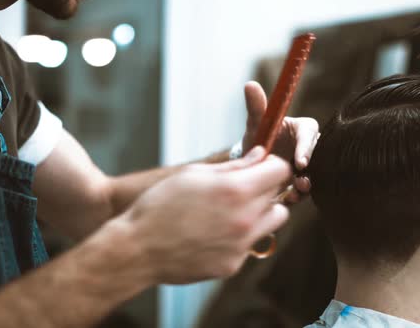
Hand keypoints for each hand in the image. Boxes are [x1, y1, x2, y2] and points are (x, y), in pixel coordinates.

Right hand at [122, 147, 290, 284]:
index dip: (272, 165)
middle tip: (244, 188)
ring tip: (234, 211)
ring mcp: (241, 245)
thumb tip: (260, 155)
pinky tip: (214, 233)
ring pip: (274, 221)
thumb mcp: (193, 174)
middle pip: (281, 196)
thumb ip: (234, 165)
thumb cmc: (160, 204)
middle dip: (267, 188)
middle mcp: (245, 218)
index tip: (261, 167)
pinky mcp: (234, 264)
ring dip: (262, 212)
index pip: (281, 171)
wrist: (137, 249)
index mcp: (236, 190)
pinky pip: (251, 244)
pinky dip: (240, 236)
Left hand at [241, 81, 318, 202]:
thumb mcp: (256, 122)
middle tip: (301, 180)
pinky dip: (298, 196)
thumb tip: (249, 85)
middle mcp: (310, 146)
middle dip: (311, 169)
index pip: (309, 134)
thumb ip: (256, 106)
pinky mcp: (302, 181)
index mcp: (303, 128)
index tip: (300, 162)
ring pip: (313, 175)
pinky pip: (304, 189)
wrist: (253, 158)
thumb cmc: (259, 134)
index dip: (306, 148)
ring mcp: (308, 166)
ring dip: (307, 185)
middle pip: (317, 157)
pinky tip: (288, 200)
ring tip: (297, 192)